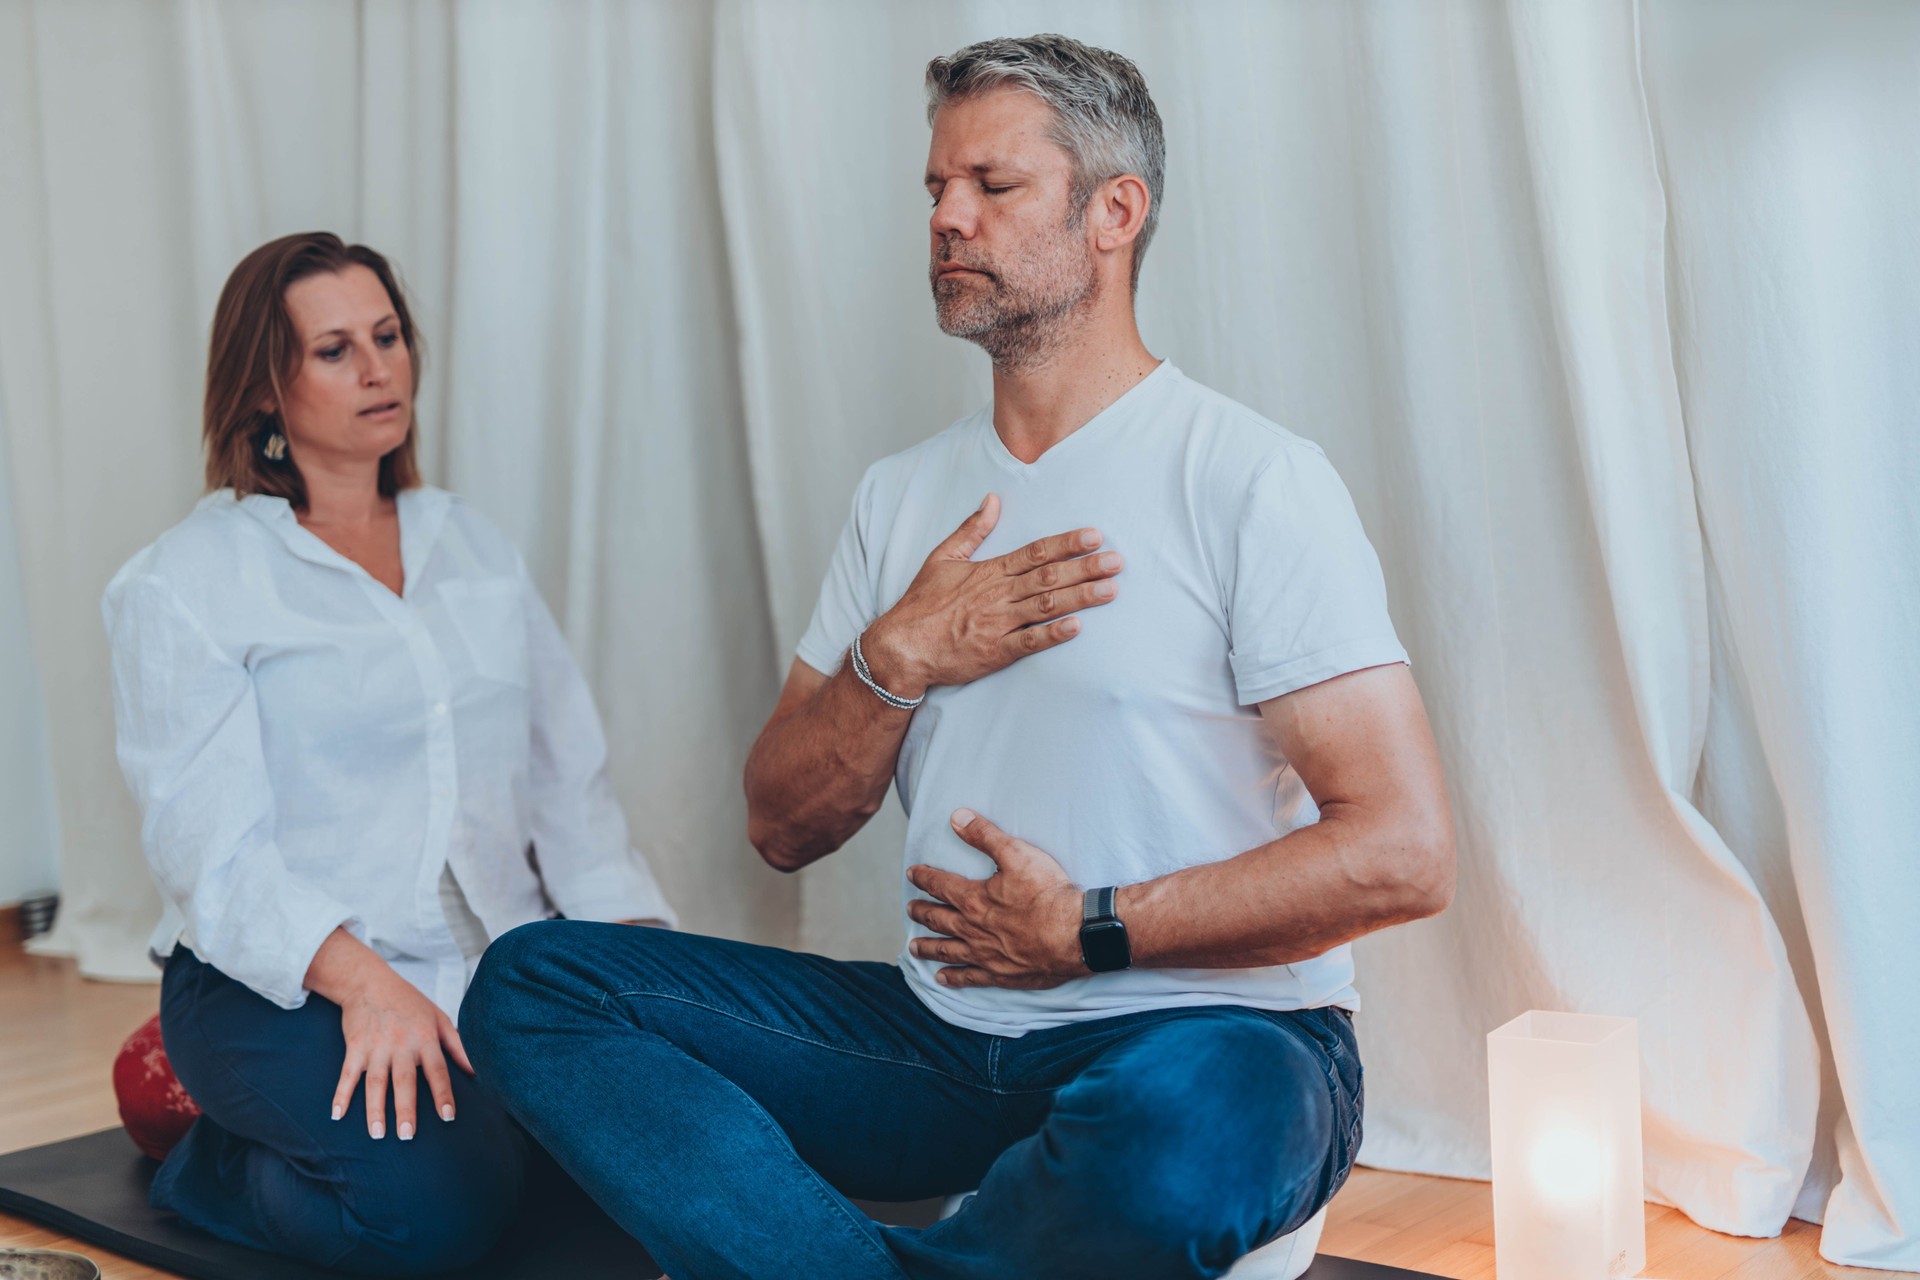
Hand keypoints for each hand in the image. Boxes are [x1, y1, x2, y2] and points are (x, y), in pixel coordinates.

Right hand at [330, 963, 471, 1140]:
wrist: (370, 982)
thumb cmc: (410, 1002)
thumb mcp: (439, 1018)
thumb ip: (458, 1045)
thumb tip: (477, 1070)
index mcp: (425, 1038)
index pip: (437, 1070)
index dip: (443, 1094)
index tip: (448, 1117)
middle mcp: (401, 1045)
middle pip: (404, 1081)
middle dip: (405, 1109)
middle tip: (407, 1135)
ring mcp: (376, 1047)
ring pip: (375, 1083)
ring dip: (374, 1109)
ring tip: (377, 1133)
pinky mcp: (354, 1048)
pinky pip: (347, 1075)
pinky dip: (341, 1094)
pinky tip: (337, 1115)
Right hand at [862, 494, 1122, 696]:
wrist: (902, 646)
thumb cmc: (922, 603)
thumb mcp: (942, 558)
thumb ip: (971, 529)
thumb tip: (992, 499)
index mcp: (989, 572)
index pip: (1035, 552)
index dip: (1067, 543)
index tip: (1094, 536)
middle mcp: (998, 595)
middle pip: (1048, 577)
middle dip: (1084, 568)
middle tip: (1116, 561)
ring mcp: (998, 624)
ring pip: (1046, 607)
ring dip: (1080, 597)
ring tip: (1110, 590)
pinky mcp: (996, 651)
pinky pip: (1030, 643)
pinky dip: (1053, 635)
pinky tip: (1077, 627)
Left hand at [905, 809, 1085, 989]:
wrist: (1073, 934)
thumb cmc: (1047, 893)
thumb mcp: (1017, 854)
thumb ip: (984, 835)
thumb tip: (956, 817)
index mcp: (974, 899)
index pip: (940, 885)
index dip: (924, 878)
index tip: (912, 874)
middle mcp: (972, 929)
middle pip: (939, 919)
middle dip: (922, 913)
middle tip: (910, 910)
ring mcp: (984, 954)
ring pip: (947, 950)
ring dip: (928, 948)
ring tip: (914, 948)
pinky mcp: (999, 974)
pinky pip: (968, 977)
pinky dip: (953, 977)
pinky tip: (942, 978)